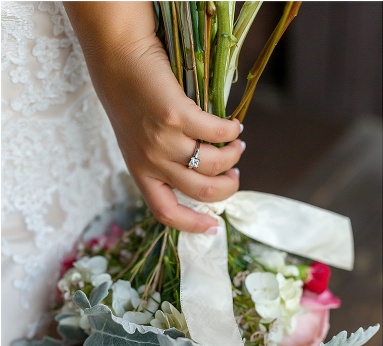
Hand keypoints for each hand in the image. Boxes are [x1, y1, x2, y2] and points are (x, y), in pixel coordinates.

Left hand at [66, 3, 245, 232]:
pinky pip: (215, 132)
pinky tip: (234, 124)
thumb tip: (208, 175)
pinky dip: (231, 129)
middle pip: (201, 191)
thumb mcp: (140, 139)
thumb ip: (165, 159)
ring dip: (233, 155)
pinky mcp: (174, 114)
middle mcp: (150, 160)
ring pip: (212, 164)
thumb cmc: (132, 96)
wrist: (118, 56)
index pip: (166, 212)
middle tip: (235, 174)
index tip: (214, 226)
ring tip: (237, 145)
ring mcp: (161, 139)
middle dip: (227, 187)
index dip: (192, 225)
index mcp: (140, 170)